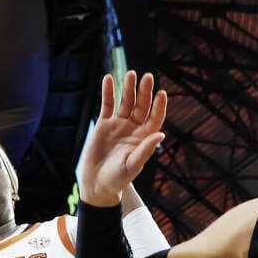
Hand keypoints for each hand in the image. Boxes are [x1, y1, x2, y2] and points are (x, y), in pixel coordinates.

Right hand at [76, 71, 166, 206]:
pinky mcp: (104, 124)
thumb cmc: (117, 179)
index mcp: (144, 138)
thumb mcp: (132, 165)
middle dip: (144, 92)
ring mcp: (119, 125)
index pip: (155, 118)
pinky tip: (108, 79)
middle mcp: (133, 128)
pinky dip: (108, 92)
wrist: (97, 183)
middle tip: (147, 77)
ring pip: (125, 102)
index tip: (161, 93)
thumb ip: (145, 150)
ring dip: (128, 88)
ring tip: (131, 74)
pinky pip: (107, 104)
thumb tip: (160, 134)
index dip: (159, 106)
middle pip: (141, 106)